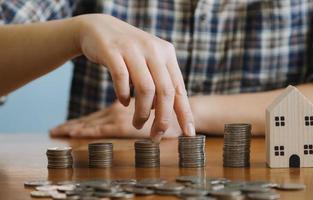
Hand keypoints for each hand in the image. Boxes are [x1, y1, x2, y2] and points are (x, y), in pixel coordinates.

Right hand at [72, 14, 194, 139]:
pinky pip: (122, 79)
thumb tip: (160, 110)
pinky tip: (122, 102)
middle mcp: (154, 50)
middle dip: (162, 118)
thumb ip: (159, 81)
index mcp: (167, 54)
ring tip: (138, 123)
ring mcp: (133, 49)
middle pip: (165, 91)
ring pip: (146, 89)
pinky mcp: (113, 51)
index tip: (188, 133)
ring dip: (142, 112)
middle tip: (156, 136)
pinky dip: (123, 95)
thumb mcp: (149, 61)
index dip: (185, 113)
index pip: (179, 88)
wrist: (99, 28)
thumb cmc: (127, 52)